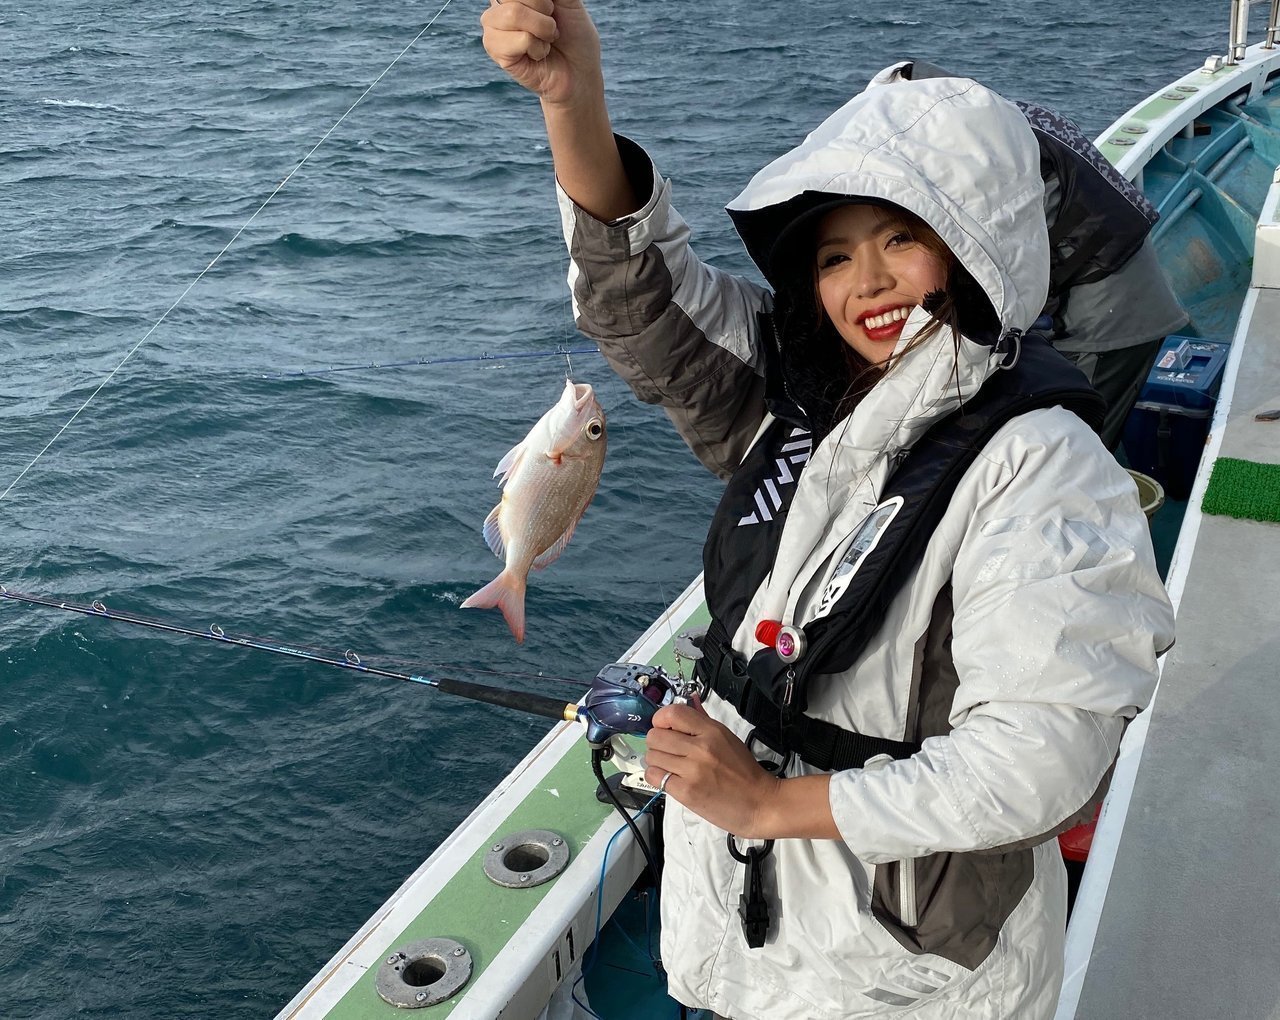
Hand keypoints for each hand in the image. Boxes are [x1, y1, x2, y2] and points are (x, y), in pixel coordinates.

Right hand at [480, 0, 603, 107]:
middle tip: (550, 25)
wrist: (579, 71)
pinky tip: (538, 55)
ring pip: (514, 14)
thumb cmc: (574, 35)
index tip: (552, 8)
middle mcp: (497, 7)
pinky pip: (521, 39)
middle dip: (543, 10)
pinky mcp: (496, 51)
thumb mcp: (568, 1)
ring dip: (542, 28)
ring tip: (546, 40)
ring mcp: (493, 28)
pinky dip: (538, 47)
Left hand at [645, 703, 840, 839]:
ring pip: (652, 756)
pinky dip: (658, 777)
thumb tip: (690, 701)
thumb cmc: (745, 773)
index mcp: (712, 732)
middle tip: (666, 749)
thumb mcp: (727, 738)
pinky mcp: (686, 792)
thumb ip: (703, 721)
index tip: (663, 727)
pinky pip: (655, 777)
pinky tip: (670, 778)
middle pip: (656, 735)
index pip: (673, 713)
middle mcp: (700, 748)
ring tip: (669, 766)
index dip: (661, 719)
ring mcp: (692, 770)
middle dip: (657, 742)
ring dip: (656, 760)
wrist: (760, 803)